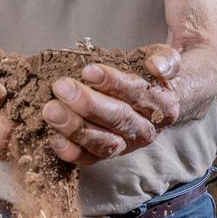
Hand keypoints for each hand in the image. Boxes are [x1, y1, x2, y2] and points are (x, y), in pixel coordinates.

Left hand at [41, 44, 180, 165]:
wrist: (155, 99)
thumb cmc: (151, 74)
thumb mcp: (165, 58)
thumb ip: (166, 59)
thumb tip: (156, 66)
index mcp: (163, 106)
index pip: (137, 94)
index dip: (112, 83)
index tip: (87, 70)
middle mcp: (146, 131)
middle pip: (118, 119)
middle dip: (87, 104)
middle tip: (61, 87)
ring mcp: (126, 146)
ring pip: (102, 142)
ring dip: (75, 128)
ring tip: (51, 110)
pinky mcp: (107, 156)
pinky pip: (89, 159)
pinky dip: (71, 151)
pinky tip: (54, 137)